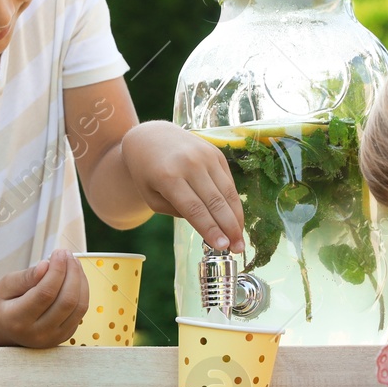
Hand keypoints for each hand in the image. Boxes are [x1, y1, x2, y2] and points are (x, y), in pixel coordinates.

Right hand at [0, 249, 89, 347]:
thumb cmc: (2, 305)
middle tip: (67, 255)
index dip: (57, 270)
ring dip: (80, 280)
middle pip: (67, 301)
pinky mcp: (64, 336)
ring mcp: (53, 338)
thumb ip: (25, 277)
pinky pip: (80, 312)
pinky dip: (82, 291)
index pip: (45, 293)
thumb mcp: (5, 286)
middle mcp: (38, 333)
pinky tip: (74, 277)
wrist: (3, 331)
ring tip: (72, 263)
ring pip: (79, 306)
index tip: (58, 253)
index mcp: (18, 320)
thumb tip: (46, 266)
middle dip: (72, 272)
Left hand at [120, 122, 245, 252]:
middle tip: (238, 249)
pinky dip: (234, 202)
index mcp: (168, 177)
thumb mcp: (151, 196)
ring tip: (240, 239)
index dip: (210, 229)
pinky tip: (236, 219)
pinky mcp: (215, 152)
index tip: (222, 247)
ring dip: (236, 218)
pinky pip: (228, 181)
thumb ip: (176, 211)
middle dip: (229, 228)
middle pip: (215, 202)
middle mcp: (189, 164)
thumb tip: (206, 225)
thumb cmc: (147, 172)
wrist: (150, 136)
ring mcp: (205, 156)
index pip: (194, 209)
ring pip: (227, 192)